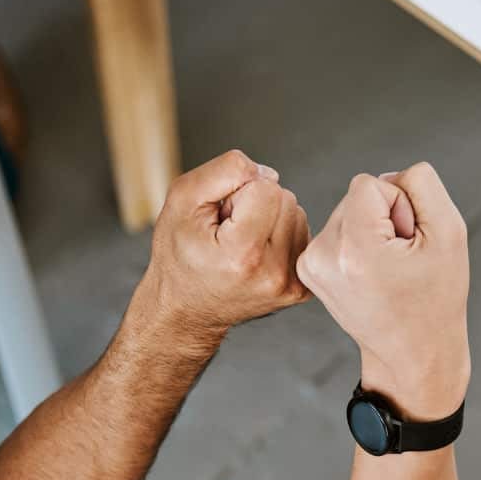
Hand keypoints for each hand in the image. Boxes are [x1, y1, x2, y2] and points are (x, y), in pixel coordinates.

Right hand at [137, 150, 311, 345]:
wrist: (185, 309)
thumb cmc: (178, 254)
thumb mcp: (182, 200)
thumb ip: (224, 171)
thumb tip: (268, 173)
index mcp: (243, 254)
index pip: (267, 188)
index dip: (238, 192)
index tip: (220, 218)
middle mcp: (272, 274)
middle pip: (285, 199)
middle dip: (256, 204)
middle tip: (227, 231)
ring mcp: (290, 285)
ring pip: (297, 214)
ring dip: (269, 218)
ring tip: (240, 242)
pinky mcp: (300, 289)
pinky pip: (302, 235)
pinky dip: (280, 235)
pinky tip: (256, 253)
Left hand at [297, 163, 469, 419]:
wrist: (413, 352)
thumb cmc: (436, 298)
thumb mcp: (449, 232)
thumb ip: (421, 185)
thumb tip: (388, 177)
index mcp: (355, 248)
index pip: (371, 183)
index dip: (400, 206)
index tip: (408, 243)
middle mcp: (323, 256)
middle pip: (356, 196)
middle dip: (385, 218)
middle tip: (401, 260)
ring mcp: (311, 265)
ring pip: (348, 211)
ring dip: (372, 230)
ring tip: (388, 269)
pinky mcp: (308, 269)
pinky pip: (338, 229)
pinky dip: (358, 243)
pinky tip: (372, 272)